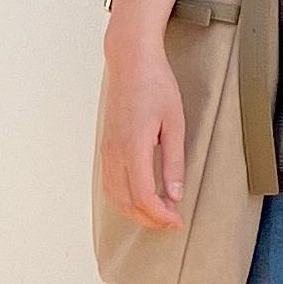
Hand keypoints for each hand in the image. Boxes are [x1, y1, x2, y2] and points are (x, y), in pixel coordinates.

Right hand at [100, 40, 185, 230]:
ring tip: (159, 215)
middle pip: (128, 202)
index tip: (177, 221)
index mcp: (133, 146)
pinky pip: (109, 184)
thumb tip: (175, 195)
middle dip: (150, 219)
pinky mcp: (106, 147)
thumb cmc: (156, 85)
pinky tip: (140, 201)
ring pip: (115, 196)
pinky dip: (123, 200)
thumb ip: (174, 162)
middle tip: (172, 222)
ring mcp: (107, 150)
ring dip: (136, 213)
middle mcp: (115, 151)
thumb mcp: (175, 124)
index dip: (160, 215)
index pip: (143, 196)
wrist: (131, 61)